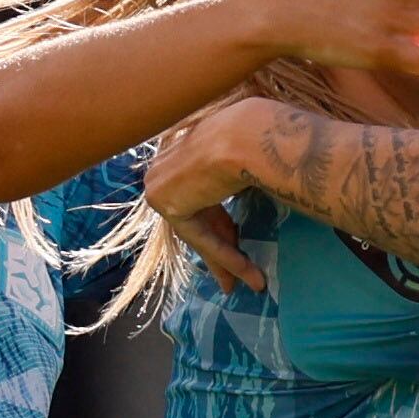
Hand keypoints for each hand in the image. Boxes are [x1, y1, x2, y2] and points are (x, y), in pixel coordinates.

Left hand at [140, 97, 284, 288]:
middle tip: (233, 277)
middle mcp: (165, 165)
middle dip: (220, 248)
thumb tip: (258, 184)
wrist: (244, 135)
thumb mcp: (243, 157)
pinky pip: (201, 238)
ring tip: (249, 283)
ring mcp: (160, 185)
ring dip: (226, 260)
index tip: (238, 240)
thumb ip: (235, 176)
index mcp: (182, 149)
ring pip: (199, 232)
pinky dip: (227, 257)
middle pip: (197, 218)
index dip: (221, 223)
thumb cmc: (254, 135)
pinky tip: (249, 274)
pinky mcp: (167, 205)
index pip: (201, 196)